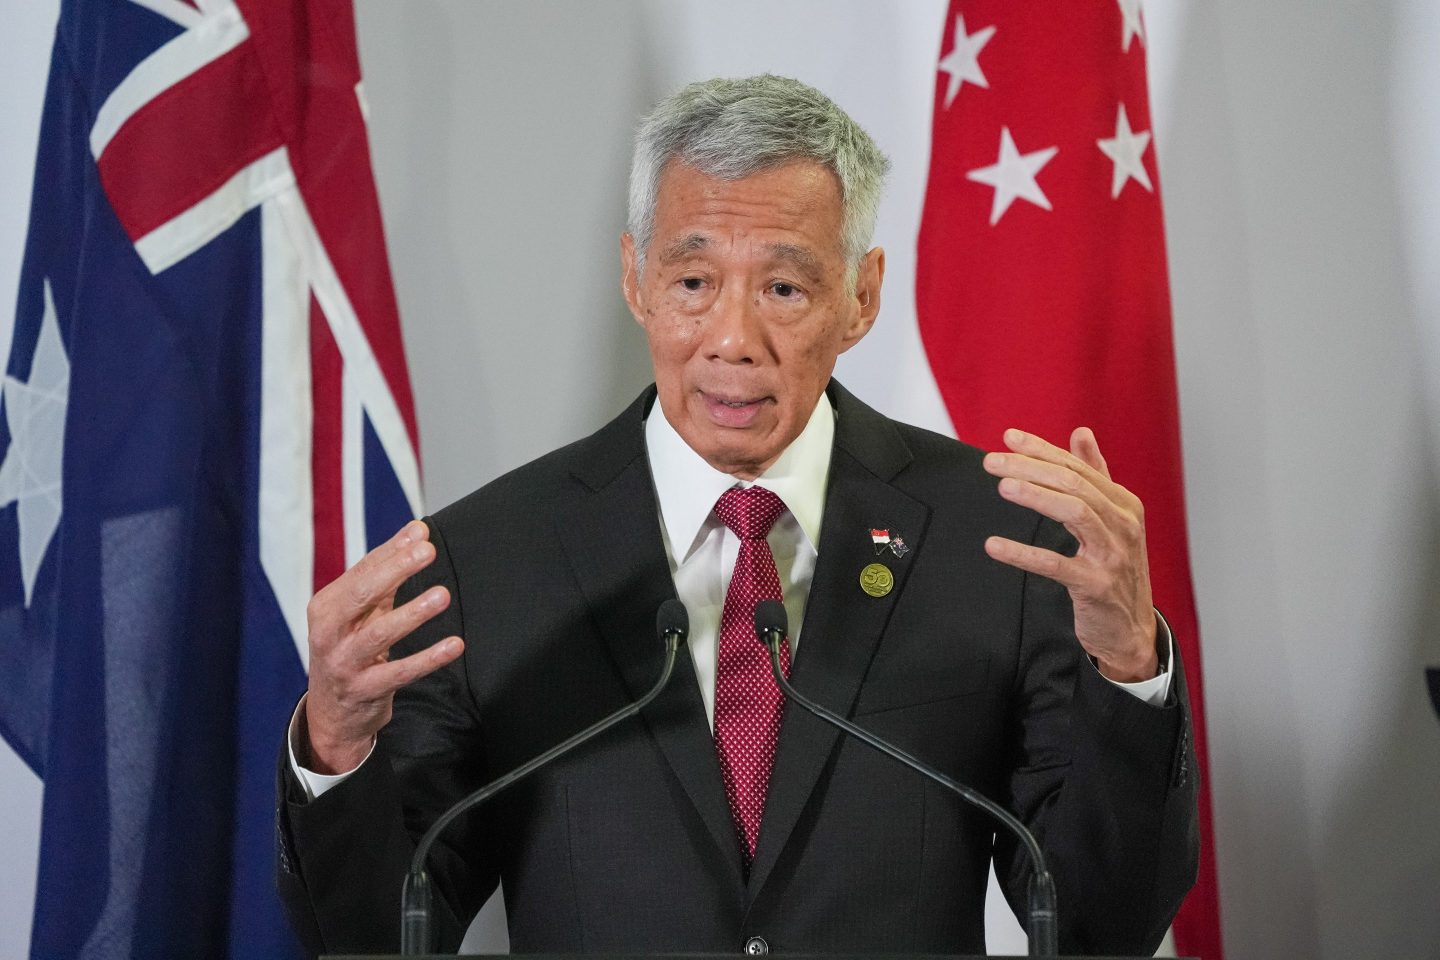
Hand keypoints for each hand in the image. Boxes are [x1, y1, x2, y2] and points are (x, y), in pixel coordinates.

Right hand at [303, 520, 464, 772]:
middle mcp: (329, 632)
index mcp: (327, 606)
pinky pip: (399, 672)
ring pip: (378, 635)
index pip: (361, 572)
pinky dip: (428, 659)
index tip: (423, 533)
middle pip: (361, 595)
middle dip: (395, 570)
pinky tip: (455, 645)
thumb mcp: (362, 610)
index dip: (392, 552)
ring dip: (411, 614)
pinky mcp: (364, 690)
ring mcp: (344, 663)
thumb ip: (387, 571)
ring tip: (442, 596)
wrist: (332, 711)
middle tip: (428, 552)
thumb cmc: (350, 646)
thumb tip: (418, 531)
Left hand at [982, 428, 1157, 681]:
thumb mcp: (1112, 518)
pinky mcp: (1097, 586)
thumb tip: (1081, 432)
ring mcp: (1113, 555)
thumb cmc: (1116, 568)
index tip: (1008, 437)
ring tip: (1002, 487)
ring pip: (1075, 512)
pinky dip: (1024, 554)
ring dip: (1036, 496)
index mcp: (1124, 503)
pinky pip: (1056, 565)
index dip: (1042, 450)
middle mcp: (1123, 524)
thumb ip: (1096, 474)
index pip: (1078, 467)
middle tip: (991, 462)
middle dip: (1031, 467)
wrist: (1131, 629)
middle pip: (1074, 484)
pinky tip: (994, 546)